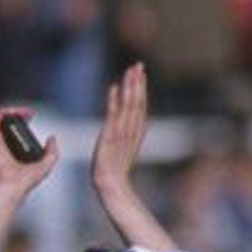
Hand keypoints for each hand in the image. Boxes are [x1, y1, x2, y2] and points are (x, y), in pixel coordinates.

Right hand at [0, 107, 62, 195]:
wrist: (14, 184)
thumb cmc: (27, 179)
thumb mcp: (48, 163)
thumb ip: (53, 151)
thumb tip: (52, 138)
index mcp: (14, 149)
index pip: (15, 129)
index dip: (23, 119)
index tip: (32, 116)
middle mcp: (4, 143)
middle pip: (7, 120)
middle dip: (18, 112)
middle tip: (30, 113)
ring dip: (12, 110)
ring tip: (24, 112)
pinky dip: (4, 111)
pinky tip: (16, 112)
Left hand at [90, 62, 148, 201]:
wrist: (111, 187)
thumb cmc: (114, 173)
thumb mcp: (123, 151)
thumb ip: (127, 138)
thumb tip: (127, 128)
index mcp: (136, 133)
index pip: (140, 106)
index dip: (141, 89)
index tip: (140, 73)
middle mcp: (131, 131)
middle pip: (138, 102)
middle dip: (138, 83)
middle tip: (138, 64)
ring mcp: (122, 134)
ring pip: (129, 106)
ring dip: (130, 87)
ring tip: (130, 71)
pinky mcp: (110, 138)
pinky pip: (113, 116)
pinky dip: (114, 101)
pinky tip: (114, 88)